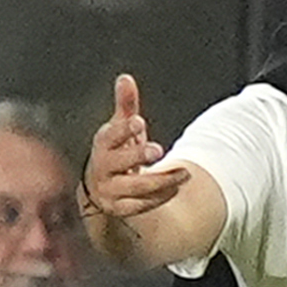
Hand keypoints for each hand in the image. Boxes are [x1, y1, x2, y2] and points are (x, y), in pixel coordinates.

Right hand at [85, 73, 189, 221]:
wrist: (103, 187)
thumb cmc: (116, 152)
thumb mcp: (120, 129)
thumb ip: (126, 106)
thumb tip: (126, 78)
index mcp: (102, 145)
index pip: (109, 136)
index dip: (123, 129)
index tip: (139, 121)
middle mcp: (102, 168)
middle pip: (118, 162)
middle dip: (138, 155)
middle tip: (158, 149)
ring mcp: (110, 190)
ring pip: (135, 187)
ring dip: (162, 180)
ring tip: (184, 174)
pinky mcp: (120, 208)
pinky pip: (141, 205)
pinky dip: (160, 197)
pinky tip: (176, 187)